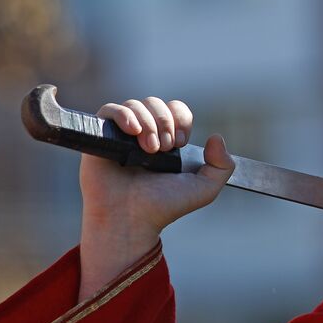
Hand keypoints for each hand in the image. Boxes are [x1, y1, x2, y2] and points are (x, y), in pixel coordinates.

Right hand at [78, 97, 234, 301]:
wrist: (132, 218)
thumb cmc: (163, 206)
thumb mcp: (204, 189)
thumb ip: (222, 166)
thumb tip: (216, 137)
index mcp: (166, 141)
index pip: (176, 110)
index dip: (181, 119)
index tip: (181, 142)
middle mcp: (143, 134)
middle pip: (156, 103)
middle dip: (165, 122)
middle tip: (165, 149)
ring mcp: (121, 135)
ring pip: (135, 104)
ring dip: (148, 122)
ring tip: (149, 149)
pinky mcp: (100, 138)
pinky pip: (109, 110)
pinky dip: (123, 115)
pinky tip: (132, 131)